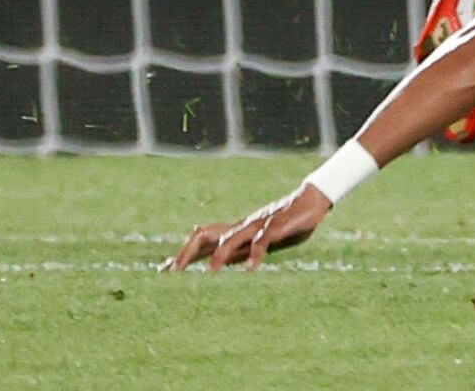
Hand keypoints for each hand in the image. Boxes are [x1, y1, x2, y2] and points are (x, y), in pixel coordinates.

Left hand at [164, 183, 329, 271]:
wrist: (311, 201)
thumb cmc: (285, 222)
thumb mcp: (258, 240)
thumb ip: (238, 250)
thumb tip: (216, 264)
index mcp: (235, 231)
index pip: (200, 240)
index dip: (182, 254)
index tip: (163, 272)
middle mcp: (240, 226)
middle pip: (205, 235)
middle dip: (188, 252)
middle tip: (174, 273)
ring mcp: (256, 225)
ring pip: (231, 236)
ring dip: (220, 254)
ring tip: (212, 272)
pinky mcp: (275, 226)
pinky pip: (262, 240)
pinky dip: (255, 254)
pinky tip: (252, 268)